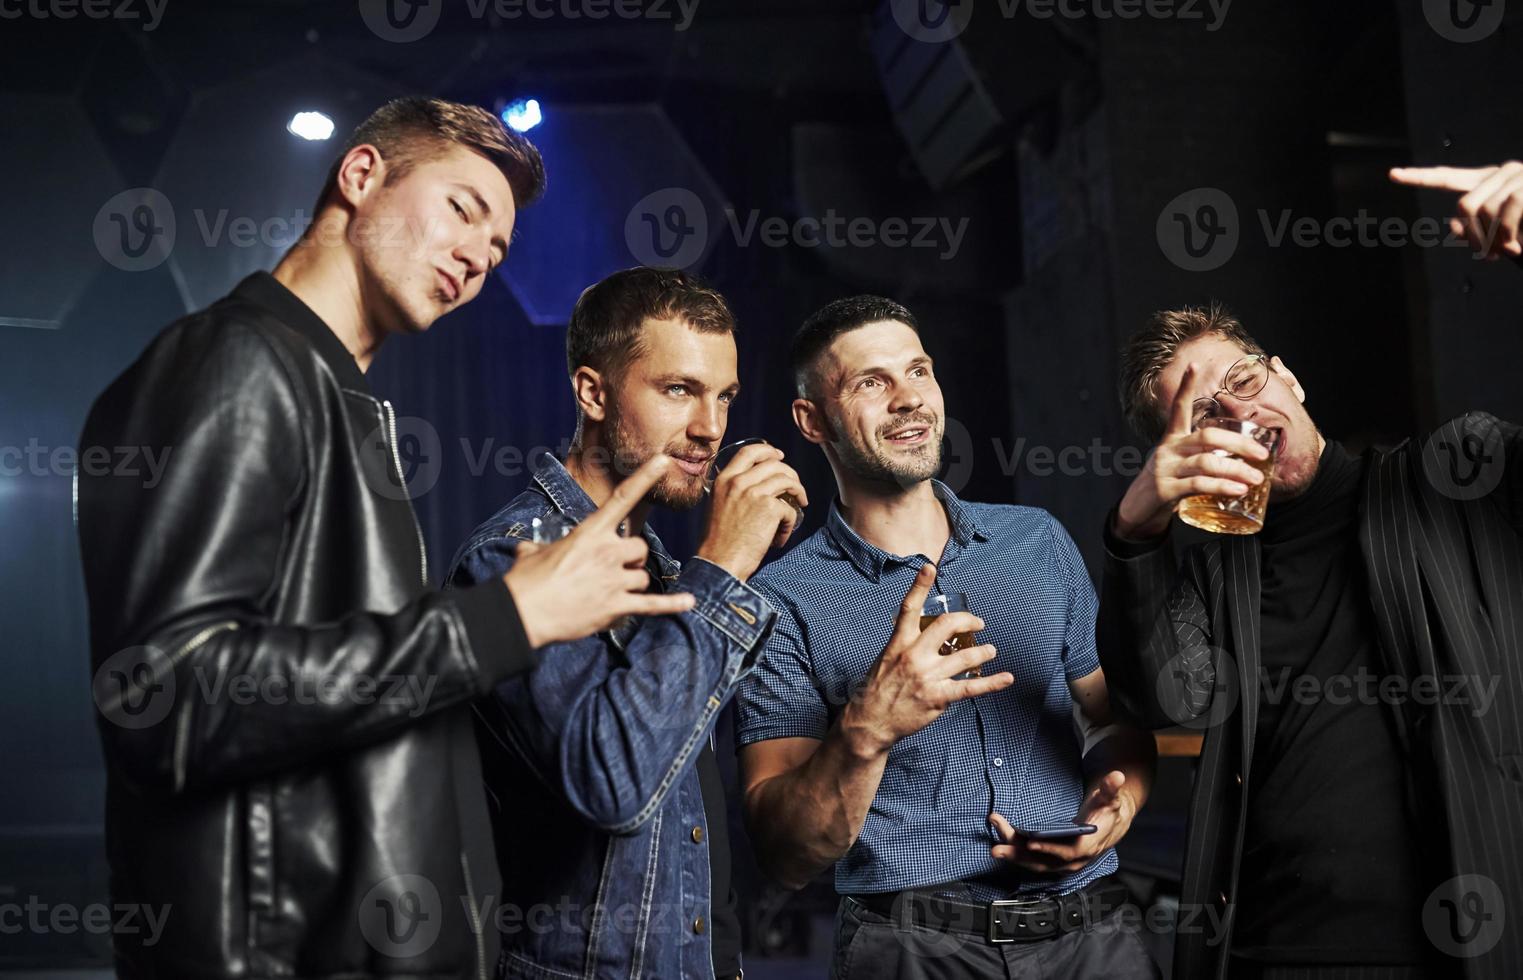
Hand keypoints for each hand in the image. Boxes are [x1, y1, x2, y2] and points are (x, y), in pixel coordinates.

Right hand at [504, 456, 696, 647]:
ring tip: (611, 593)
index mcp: (589, 532)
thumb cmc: (524, 583)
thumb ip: (539, 548)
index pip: (622, 498)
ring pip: (643, 576)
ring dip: (633, 583)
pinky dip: (672, 605)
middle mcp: (606, 552)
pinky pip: (653, 604)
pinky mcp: (616, 607)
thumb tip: (528, 551)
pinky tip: (689, 602)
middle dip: (633, 557)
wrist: (520, 614)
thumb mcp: (531, 554)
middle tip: (616, 569)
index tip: (664, 461)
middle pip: (640, 547)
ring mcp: (614, 579)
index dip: (645, 477)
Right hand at [695, 443, 808, 581]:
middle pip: (774, 463)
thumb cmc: (717, 542)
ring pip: (787, 480)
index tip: (779, 456)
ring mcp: (755, 493)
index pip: (749, 451)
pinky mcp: (769, 509)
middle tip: (795, 485)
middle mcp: (738, 482)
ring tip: (800, 504)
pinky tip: (780, 537)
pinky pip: (790, 509)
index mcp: (724, 479)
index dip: (768, 450)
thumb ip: (732, 491)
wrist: (719, 563)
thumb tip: (758, 487)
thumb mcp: (717, 506)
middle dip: (790, 472)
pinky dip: (790, 523)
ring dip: (798, 492)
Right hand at [839, 564, 1013, 758]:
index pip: (908, 608)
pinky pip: (971, 688)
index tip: (929, 567)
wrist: (869, 722)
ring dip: (984, 651)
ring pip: (965, 656)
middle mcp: (914, 656)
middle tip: (977, 623)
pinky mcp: (938, 697)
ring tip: (990, 650)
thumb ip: (905, 646)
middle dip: (968, 620)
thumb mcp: (884, 659)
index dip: (919, 585)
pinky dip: (992, 683)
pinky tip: (1006, 678)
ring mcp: (927, 676)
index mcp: (898, 644)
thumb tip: (925, 637)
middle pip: (947, 626)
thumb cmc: (876, 691)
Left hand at [989, 770, 1136, 873]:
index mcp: (1089, 845)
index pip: (1069, 851)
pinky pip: (1034, 861)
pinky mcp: (1054, 860)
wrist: (1110, 826)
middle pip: (1045, 860)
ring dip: (1015, 857)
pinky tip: (1002, 847)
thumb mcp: (1110, 798)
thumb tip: (1116, 776)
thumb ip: (1110, 788)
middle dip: (1020, 854)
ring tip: (994, 849)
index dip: (1050, 848)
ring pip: (1036, 863)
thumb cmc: (1107, 810)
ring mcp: (1063, 862)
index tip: (1031, 842)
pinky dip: (1018, 856)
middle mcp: (1075, 859)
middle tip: (998, 847)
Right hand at [1113, 363, 1271, 541]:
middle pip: (1208, 437)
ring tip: (1257, 479)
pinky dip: (1221, 487)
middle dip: (1240, 444)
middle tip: (1263, 454)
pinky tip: (1238, 490)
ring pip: (1207, 462)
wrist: (1138, 512)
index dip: (1185, 386)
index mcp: (1172, 439)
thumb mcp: (1182, 465)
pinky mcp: (1164, 490)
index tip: (1194, 365)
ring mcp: (1165, 469)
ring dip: (1237, 470)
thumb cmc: (1168, 485)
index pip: (1178, 408)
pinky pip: (1198, 485)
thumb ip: (1206, 458)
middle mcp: (1168, 449)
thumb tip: (1246, 461)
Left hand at [1390, 161, 1522, 259]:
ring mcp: (1520, 174)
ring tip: (1513, 250)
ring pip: (1484, 210)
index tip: (1392, 174)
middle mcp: (1505, 172)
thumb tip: (1453, 226)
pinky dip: (1509, 235)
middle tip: (1492, 257)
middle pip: (1465, 206)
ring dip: (1496, 240)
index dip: (1421, 178)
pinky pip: (1507, 211)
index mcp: (1493, 183)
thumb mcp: (1506, 238)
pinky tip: (1519, 246)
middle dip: (1475, 238)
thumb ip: (1479, 232)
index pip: (1450, 178)